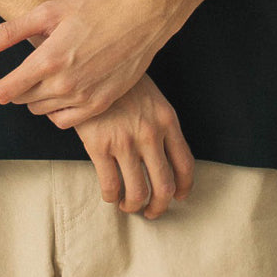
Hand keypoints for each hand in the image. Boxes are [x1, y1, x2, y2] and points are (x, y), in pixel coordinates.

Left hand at [0, 0, 169, 129]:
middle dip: (14, 89)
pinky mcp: (99, 105)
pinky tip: (60, 92)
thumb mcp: (48, 11)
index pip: (6, 92)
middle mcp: (63, 85)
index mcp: (47, 60)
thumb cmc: (94, 10)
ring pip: (41, 111)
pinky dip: (56, 110)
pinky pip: (64, 121)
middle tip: (18, 73)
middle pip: (22, 102)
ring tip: (44, 77)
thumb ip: (9, 32)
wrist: (140, 19)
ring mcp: (83, 98)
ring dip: (35, 98)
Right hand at [73, 73, 195, 219]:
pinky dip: (112, 197)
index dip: (183, 188)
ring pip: (138, 192)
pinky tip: (110, 194)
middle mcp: (150, 133)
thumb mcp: (152, 98)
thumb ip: (161, 126)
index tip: (178, 196)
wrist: (91, 65)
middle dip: (158, 206)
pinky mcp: (99, 146)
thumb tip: (168, 159)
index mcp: (167, 120)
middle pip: (164, 186)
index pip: (185, 165)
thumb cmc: (122, 83)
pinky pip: (111, 186)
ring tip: (128, 204)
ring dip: (134, 205)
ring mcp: (125, 141)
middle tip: (151, 211)